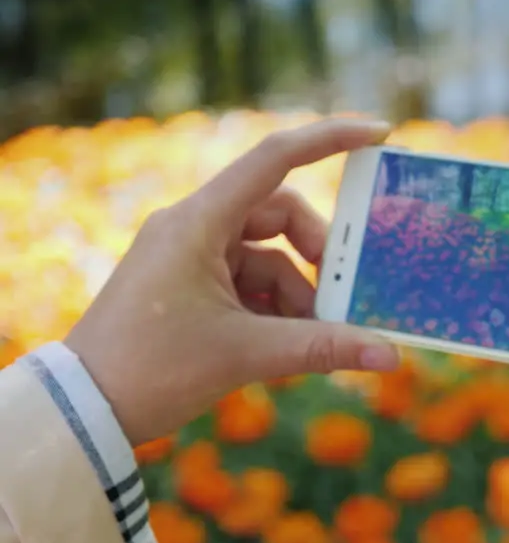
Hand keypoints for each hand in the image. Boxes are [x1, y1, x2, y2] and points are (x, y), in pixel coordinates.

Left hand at [65, 118, 401, 446]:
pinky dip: (273, 308)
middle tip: (341, 295)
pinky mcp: (188, 283)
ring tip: (310, 339)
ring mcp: (189, 254)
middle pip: (279, 214)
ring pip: (268, 255)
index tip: (380, 134)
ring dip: (296, 294)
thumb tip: (390, 355)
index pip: (274, 159)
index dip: (330, 140)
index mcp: (198, 222)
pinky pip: (248, 280)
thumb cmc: (153, 369)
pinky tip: (281, 345)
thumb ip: (323, 348)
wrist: (84, 408)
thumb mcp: (247, 354)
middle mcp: (192, 227)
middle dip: (315, 255)